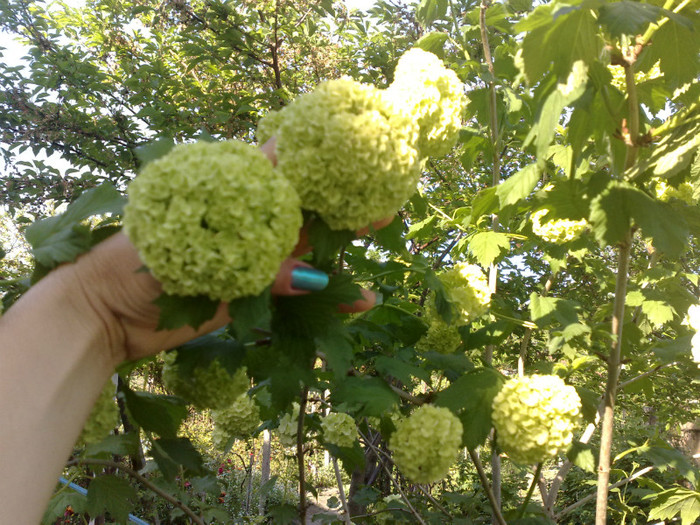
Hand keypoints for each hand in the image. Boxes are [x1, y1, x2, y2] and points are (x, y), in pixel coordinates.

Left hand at [66, 138, 388, 364]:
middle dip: (340, 209)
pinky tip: (354, 302)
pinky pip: (290, 294)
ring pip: (302, 252)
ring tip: (376, 249)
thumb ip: (253, 265)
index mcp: (225, 195)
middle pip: (301, 212)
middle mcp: (243, 224)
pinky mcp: (248, 294)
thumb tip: (313, 278)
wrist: (105, 316)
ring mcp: (248, 259)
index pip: (277, 170)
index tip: (356, 159)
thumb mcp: (191, 252)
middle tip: (382, 209)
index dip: (317, 164)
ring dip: (338, 253)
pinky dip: (321, 299)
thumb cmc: (133, 262)